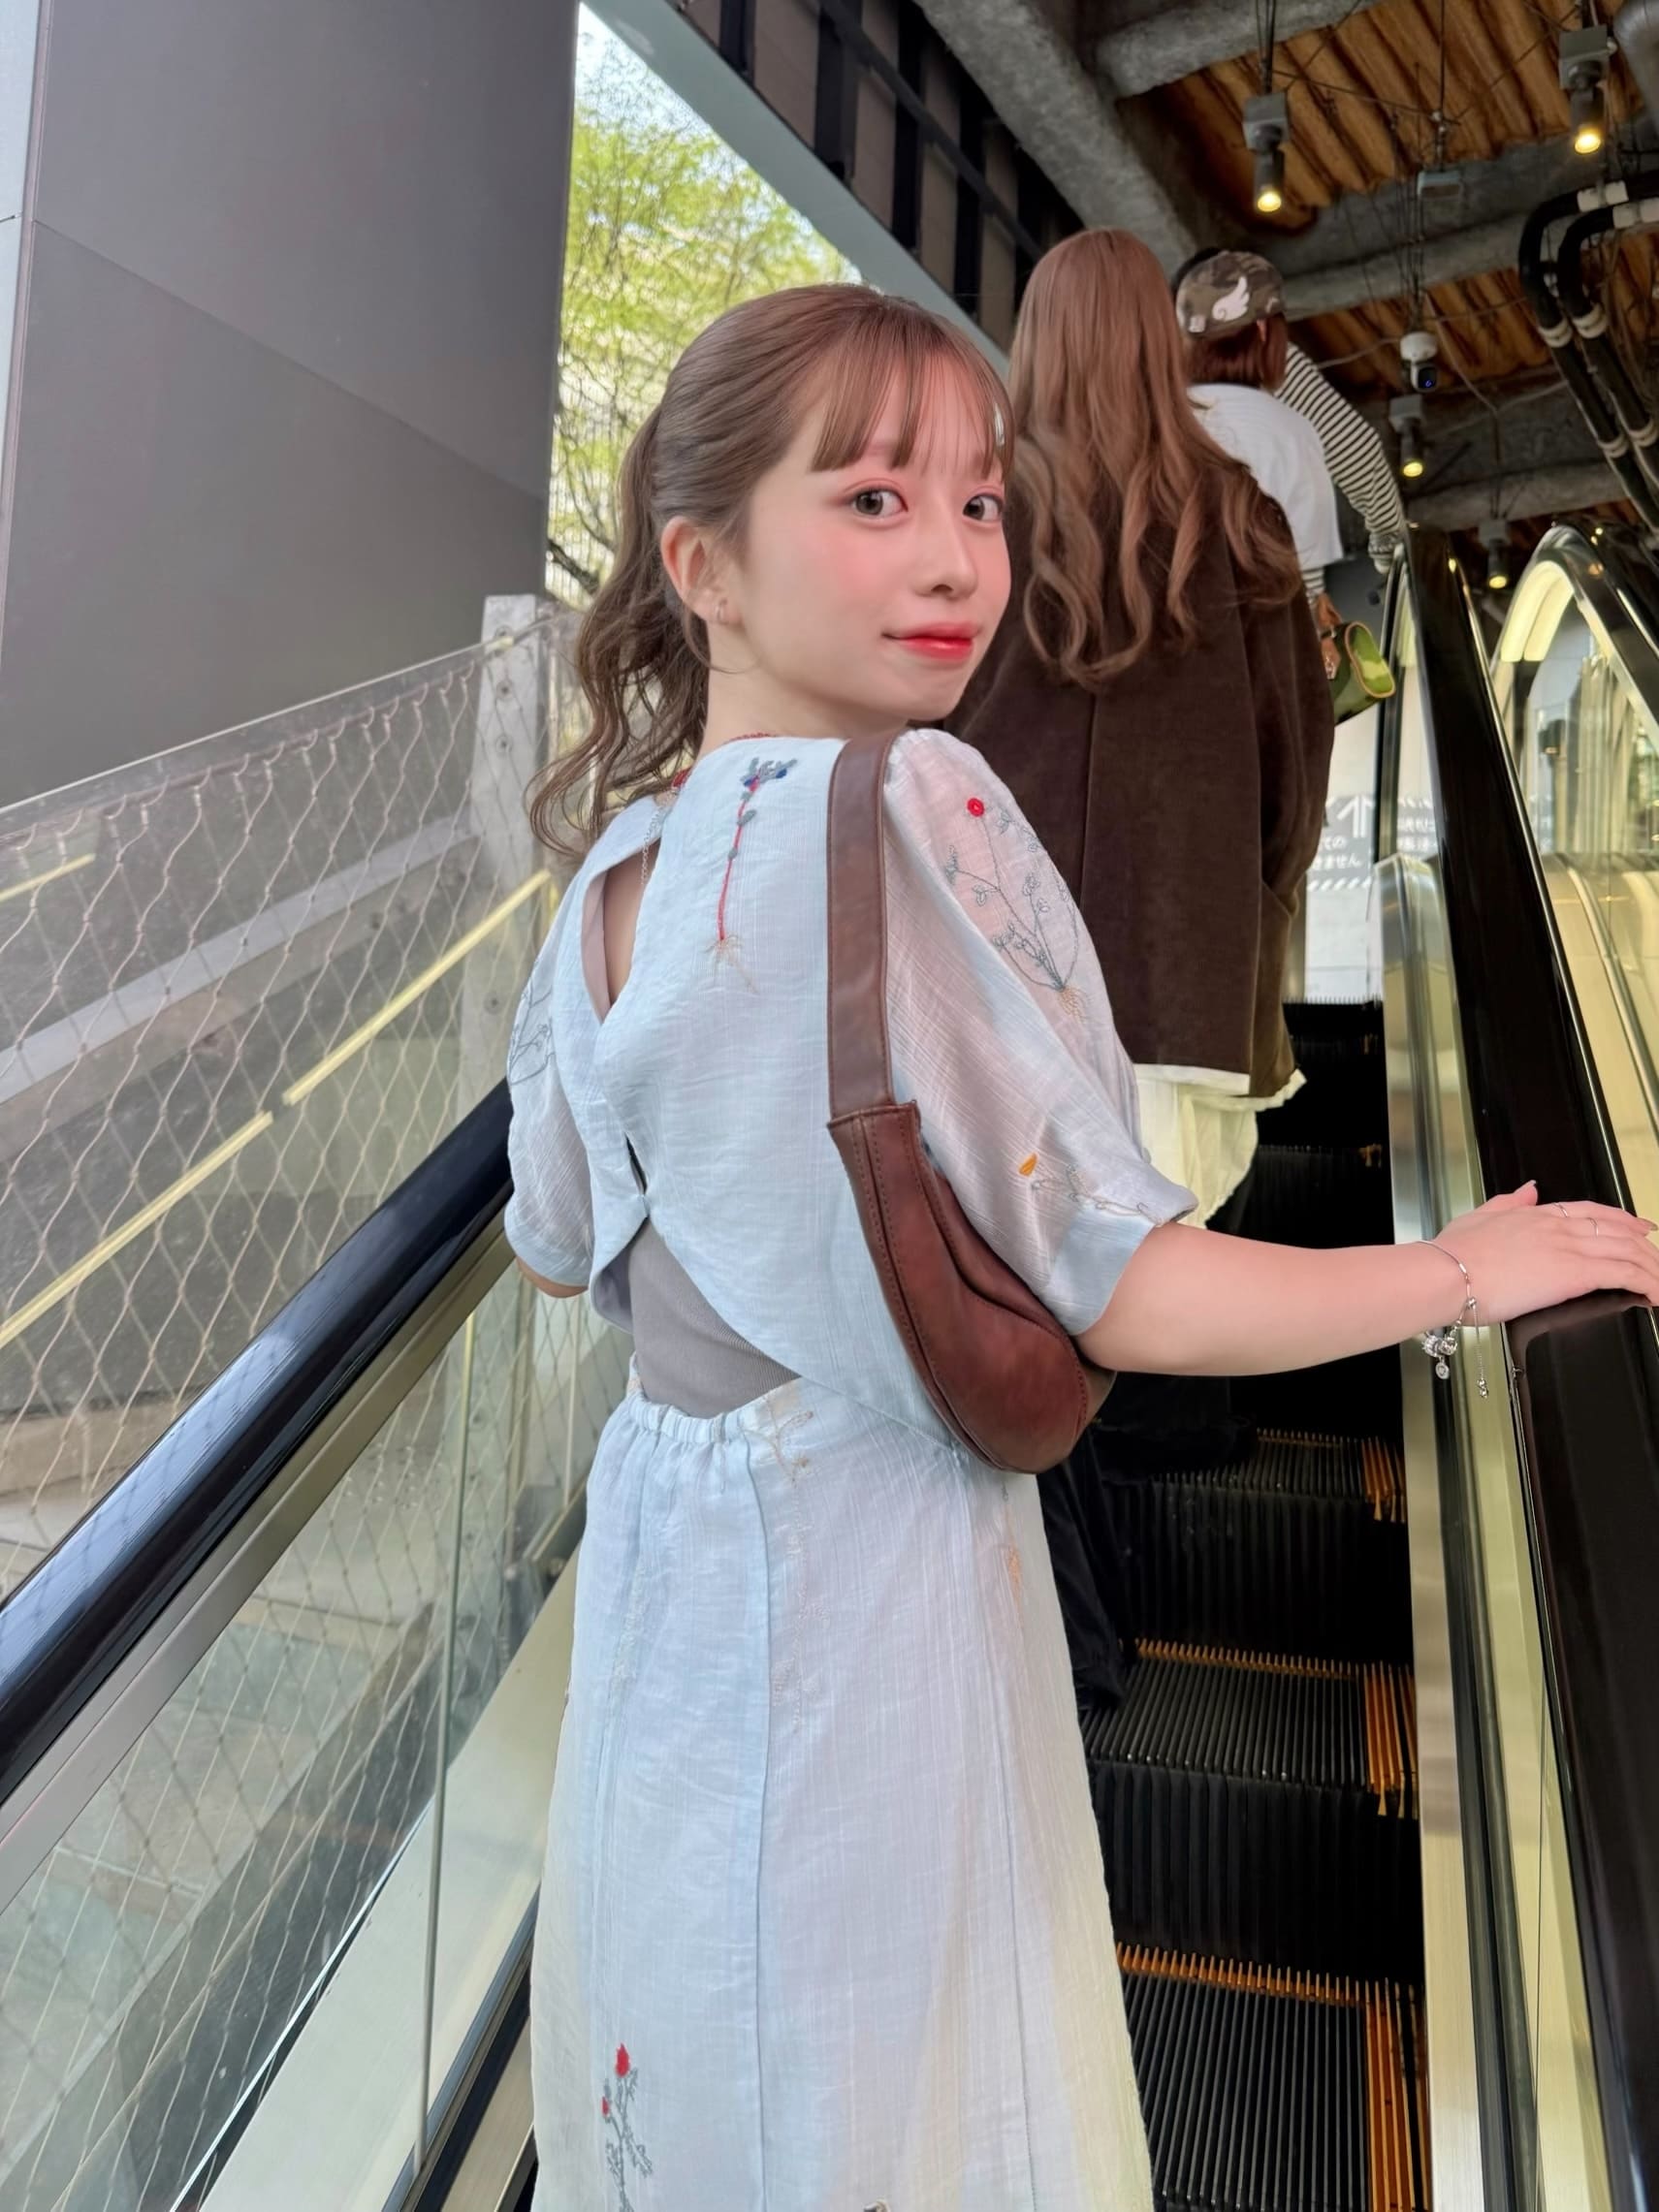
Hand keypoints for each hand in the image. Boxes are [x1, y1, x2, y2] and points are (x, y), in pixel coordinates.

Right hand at [1435, 1182, 1658, 1323]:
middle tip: (1657, 1255)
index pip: (1589, 1211)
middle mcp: (1557, 1227)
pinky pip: (1623, 1274)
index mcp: (1535, 1215)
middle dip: (1642, 1244)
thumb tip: (1527, 1188)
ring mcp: (1567, 1247)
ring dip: (1649, 1267)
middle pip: (1615, 1230)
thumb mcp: (1477, 1217)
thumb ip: (1507, 1202)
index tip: (1636, 1226)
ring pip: (1626, 1251)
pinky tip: (1655, 1293)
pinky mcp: (1573, 1273)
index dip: (1618, 1218)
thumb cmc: (1452, 1255)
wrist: (1446, 1273)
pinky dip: (1645, 1282)